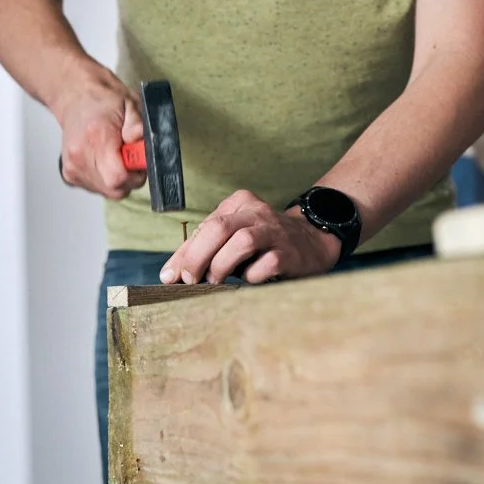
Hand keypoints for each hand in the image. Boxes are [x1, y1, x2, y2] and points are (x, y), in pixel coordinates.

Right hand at [57, 67, 146, 199]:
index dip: (135, 174)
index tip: (139, 161)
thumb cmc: (105, 100)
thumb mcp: (132, 104)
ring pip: (107, 191)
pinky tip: (106, 159)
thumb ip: (139, 126)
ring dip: (119, 178)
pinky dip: (107, 178)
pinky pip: (98, 188)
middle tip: (131, 156)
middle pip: (114, 188)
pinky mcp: (70, 174)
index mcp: (97, 137)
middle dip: (130, 178)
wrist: (77, 96)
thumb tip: (143, 146)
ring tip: (117, 154)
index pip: (117, 177)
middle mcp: (80, 155)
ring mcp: (73, 166)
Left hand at [160, 189, 341, 285]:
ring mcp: (275, 231)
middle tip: (190, 280)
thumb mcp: (234, 236)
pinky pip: (265, 264)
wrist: (313, 241)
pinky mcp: (290, 252)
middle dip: (197, 257)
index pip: (204, 226)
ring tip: (216, 280)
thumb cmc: (263, 243)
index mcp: (240, 203)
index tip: (170, 277)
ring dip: (222, 265)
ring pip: (241, 241)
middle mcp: (257, 212)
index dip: (184, 253)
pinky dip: (252, 276)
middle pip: (218, 228)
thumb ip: (204, 250)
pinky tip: (251, 279)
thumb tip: (170, 274)